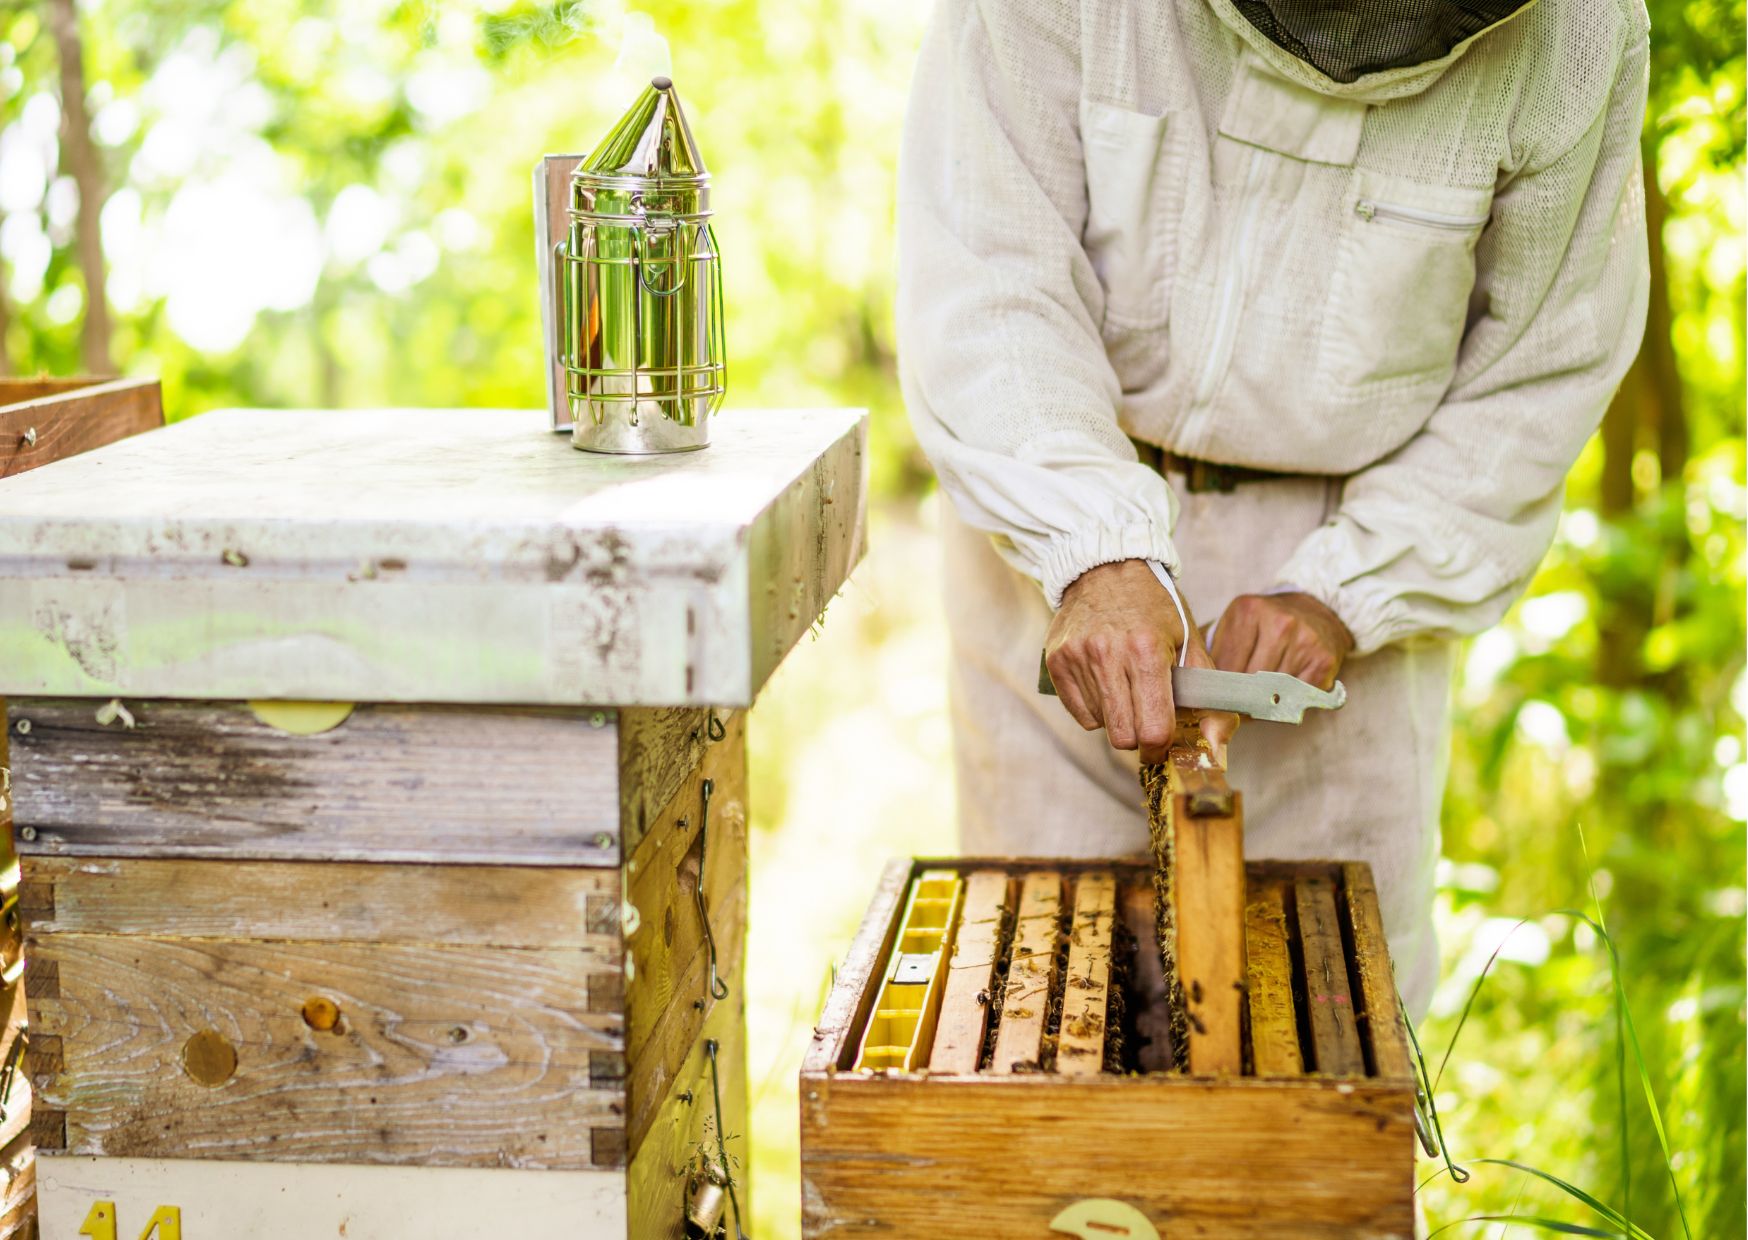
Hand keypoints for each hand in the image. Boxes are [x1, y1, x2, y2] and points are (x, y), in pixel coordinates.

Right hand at [1044, 560, 1237, 763]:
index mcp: (1147, 650)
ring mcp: (1078, 657)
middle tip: (1147, 718)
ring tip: (1126, 686)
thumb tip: (1215, 744)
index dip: (1162, 744)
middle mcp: (1108, 654)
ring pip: (1101, 725)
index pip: (1153, 729)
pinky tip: (1105, 682)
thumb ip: (1208, 696)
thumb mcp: (1191, 641)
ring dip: (1117, 717)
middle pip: (1123, 736)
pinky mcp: (1057, 661)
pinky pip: (1079, 713)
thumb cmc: (1154, 606)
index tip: (1164, 740)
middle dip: (1139, 736)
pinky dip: (1095, 707)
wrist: (1106, 568)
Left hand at [1211, 592, 1353, 689]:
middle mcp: (1279, 623)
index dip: (1220, 687)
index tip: (1218, 697)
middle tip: (1239, 702)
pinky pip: (1297, 696)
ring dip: (1264, 702)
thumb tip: (1196, 690)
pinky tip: (1284, 691)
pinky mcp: (1322, 660)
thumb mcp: (1238, 624)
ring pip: (1273, 691)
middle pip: (1249, 680)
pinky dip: (1288, 701)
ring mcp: (1304, 641)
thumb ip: (1216, 651)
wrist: (1315, 610)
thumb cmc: (1267, 623)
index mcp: (1248, 611)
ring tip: (1261, 696)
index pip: (1225, 665)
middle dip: (1241, 697)